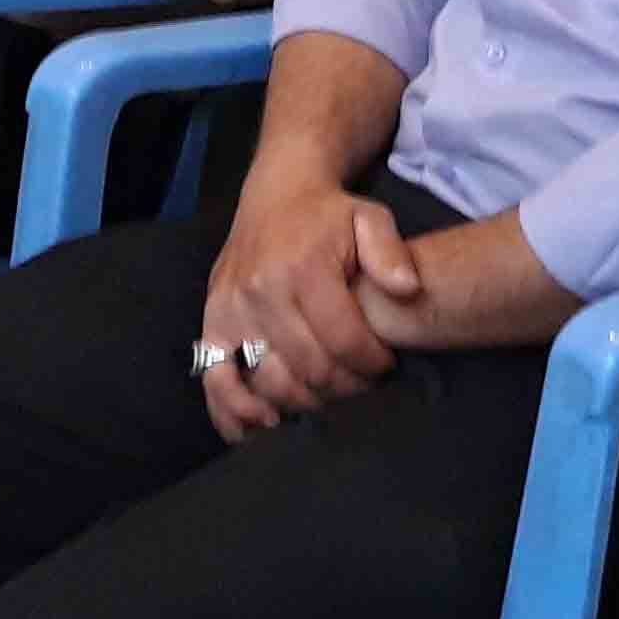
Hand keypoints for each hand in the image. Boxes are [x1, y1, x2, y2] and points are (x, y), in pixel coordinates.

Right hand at [196, 182, 400, 441]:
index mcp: (303, 268)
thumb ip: (391, 253)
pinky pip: (215, 380)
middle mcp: (262, 292)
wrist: (275, 193)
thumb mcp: (370, 218)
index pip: (344, 341)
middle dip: (345, 387)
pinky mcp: (210, 324)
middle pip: (310, 368)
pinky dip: (235, 411)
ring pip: (269, 382)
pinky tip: (262, 425)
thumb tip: (407, 289)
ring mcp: (231, 311)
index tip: (384, 363)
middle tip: (361, 384)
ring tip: (327, 396)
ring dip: (304, 402)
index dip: (372, 364)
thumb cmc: (328, 214)